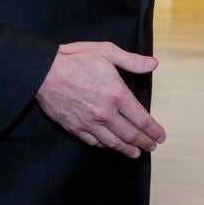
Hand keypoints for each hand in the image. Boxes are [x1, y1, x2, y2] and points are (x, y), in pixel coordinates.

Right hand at [35, 42, 164, 158]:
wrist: (43, 72)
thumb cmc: (76, 59)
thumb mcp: (107, 51)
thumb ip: (132, 61)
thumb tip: (153, 64)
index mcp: (117, 94)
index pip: (141, 119)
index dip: (153, 130)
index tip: (160, 136)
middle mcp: (105, 113)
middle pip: (130, 134)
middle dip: (144, 142)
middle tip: (152, 147)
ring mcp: (89, 123)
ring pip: (113, 142)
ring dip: (127, 149)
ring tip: (136, 153)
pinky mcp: (74, 127)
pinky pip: (94, 142)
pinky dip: (106, 146)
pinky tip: (111, 146)